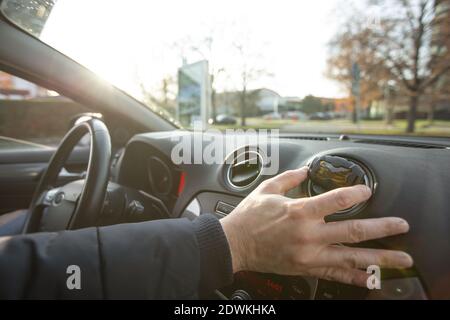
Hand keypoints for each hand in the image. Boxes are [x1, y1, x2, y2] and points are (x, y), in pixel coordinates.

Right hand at [220, 167, 412, 286]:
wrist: (235, 245)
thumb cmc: (249, 218)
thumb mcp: (267, 190)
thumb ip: (289, 177)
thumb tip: (305, 169)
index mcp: (299, 211)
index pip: (337, 200)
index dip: (357, 193)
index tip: (367, 191)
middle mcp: (308, 234)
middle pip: (353, 231)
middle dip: (382, 228)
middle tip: (402, 226)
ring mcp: (309, 254)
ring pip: (351, 257)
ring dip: (379, 258)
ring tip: (400, 258)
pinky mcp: (306, 268)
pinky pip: (335, 274)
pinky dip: (356, 278)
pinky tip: (372, 279)